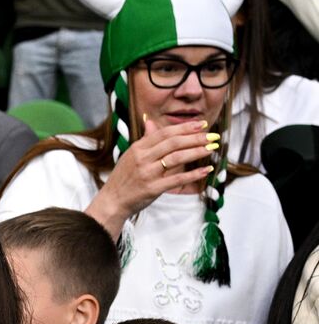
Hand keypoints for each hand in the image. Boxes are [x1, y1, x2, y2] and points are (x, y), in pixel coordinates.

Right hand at [89, 117, 218, 237]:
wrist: (112, 201)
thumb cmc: (123, 178)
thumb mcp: (131, 155)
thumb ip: (145, 140)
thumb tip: (150, 122)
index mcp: (138, 148)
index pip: (165, 133)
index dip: (185, 128)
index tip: (202, 124)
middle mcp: (142, 158)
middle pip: (173, 143)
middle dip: (196, 138)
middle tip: (212, 136)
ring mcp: (147, 173)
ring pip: (177, 158)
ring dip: (197, 152)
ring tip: (212, 148)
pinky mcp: (152, 188)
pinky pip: (177, 179)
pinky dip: (193, 174)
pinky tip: (206, 170)